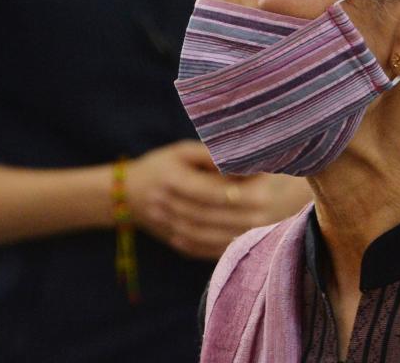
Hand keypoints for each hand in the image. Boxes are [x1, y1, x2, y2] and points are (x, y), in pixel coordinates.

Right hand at [126, 140, 311, 259]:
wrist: (126, 194)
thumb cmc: (162, 165)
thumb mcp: (182, 151)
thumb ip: (210, 156)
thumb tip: (241, 158)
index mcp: (172, 180)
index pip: (212, 189)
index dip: (239, 186)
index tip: (264, 178)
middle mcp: (169, 206)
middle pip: (214, 215)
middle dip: (244, 208)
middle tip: (272, 200)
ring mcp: (169, 227)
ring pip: (210, 235)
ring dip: (238, 229)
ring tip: (265, 220)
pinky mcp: (175, 242)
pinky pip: (202, 249)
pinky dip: (224, 245)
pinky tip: (245, 237)